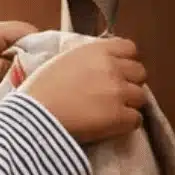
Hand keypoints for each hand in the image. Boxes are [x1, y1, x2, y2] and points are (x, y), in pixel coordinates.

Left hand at [0, 20, 36, 113]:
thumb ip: (11, 67)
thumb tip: (35, 68)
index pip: (29, 33)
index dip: (42, 47)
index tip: (49, 65)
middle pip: (30, 44)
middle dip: (37, 59)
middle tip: (42, 76)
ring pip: (26, 57)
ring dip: (29, 68)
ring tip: (33, 81)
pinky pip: (17, 67)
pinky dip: (21, 75)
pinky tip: (24, 85)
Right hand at [20, 37, 148, 143]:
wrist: (34, 118)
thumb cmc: (39, 91)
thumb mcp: (61, 61)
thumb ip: (86, 59)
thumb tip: (99, 63)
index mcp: (97, 51)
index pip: (130, 48)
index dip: (125, 61)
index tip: (116, 71)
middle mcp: (112, 68)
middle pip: (140, 73)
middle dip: (129, 83)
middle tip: (112, 94)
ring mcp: (119, 92)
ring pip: (140, 97)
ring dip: (128, 104)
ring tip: (109, 112)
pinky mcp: (121, 117)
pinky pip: (136, 119)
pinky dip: (125, 124)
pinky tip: (109, 126)